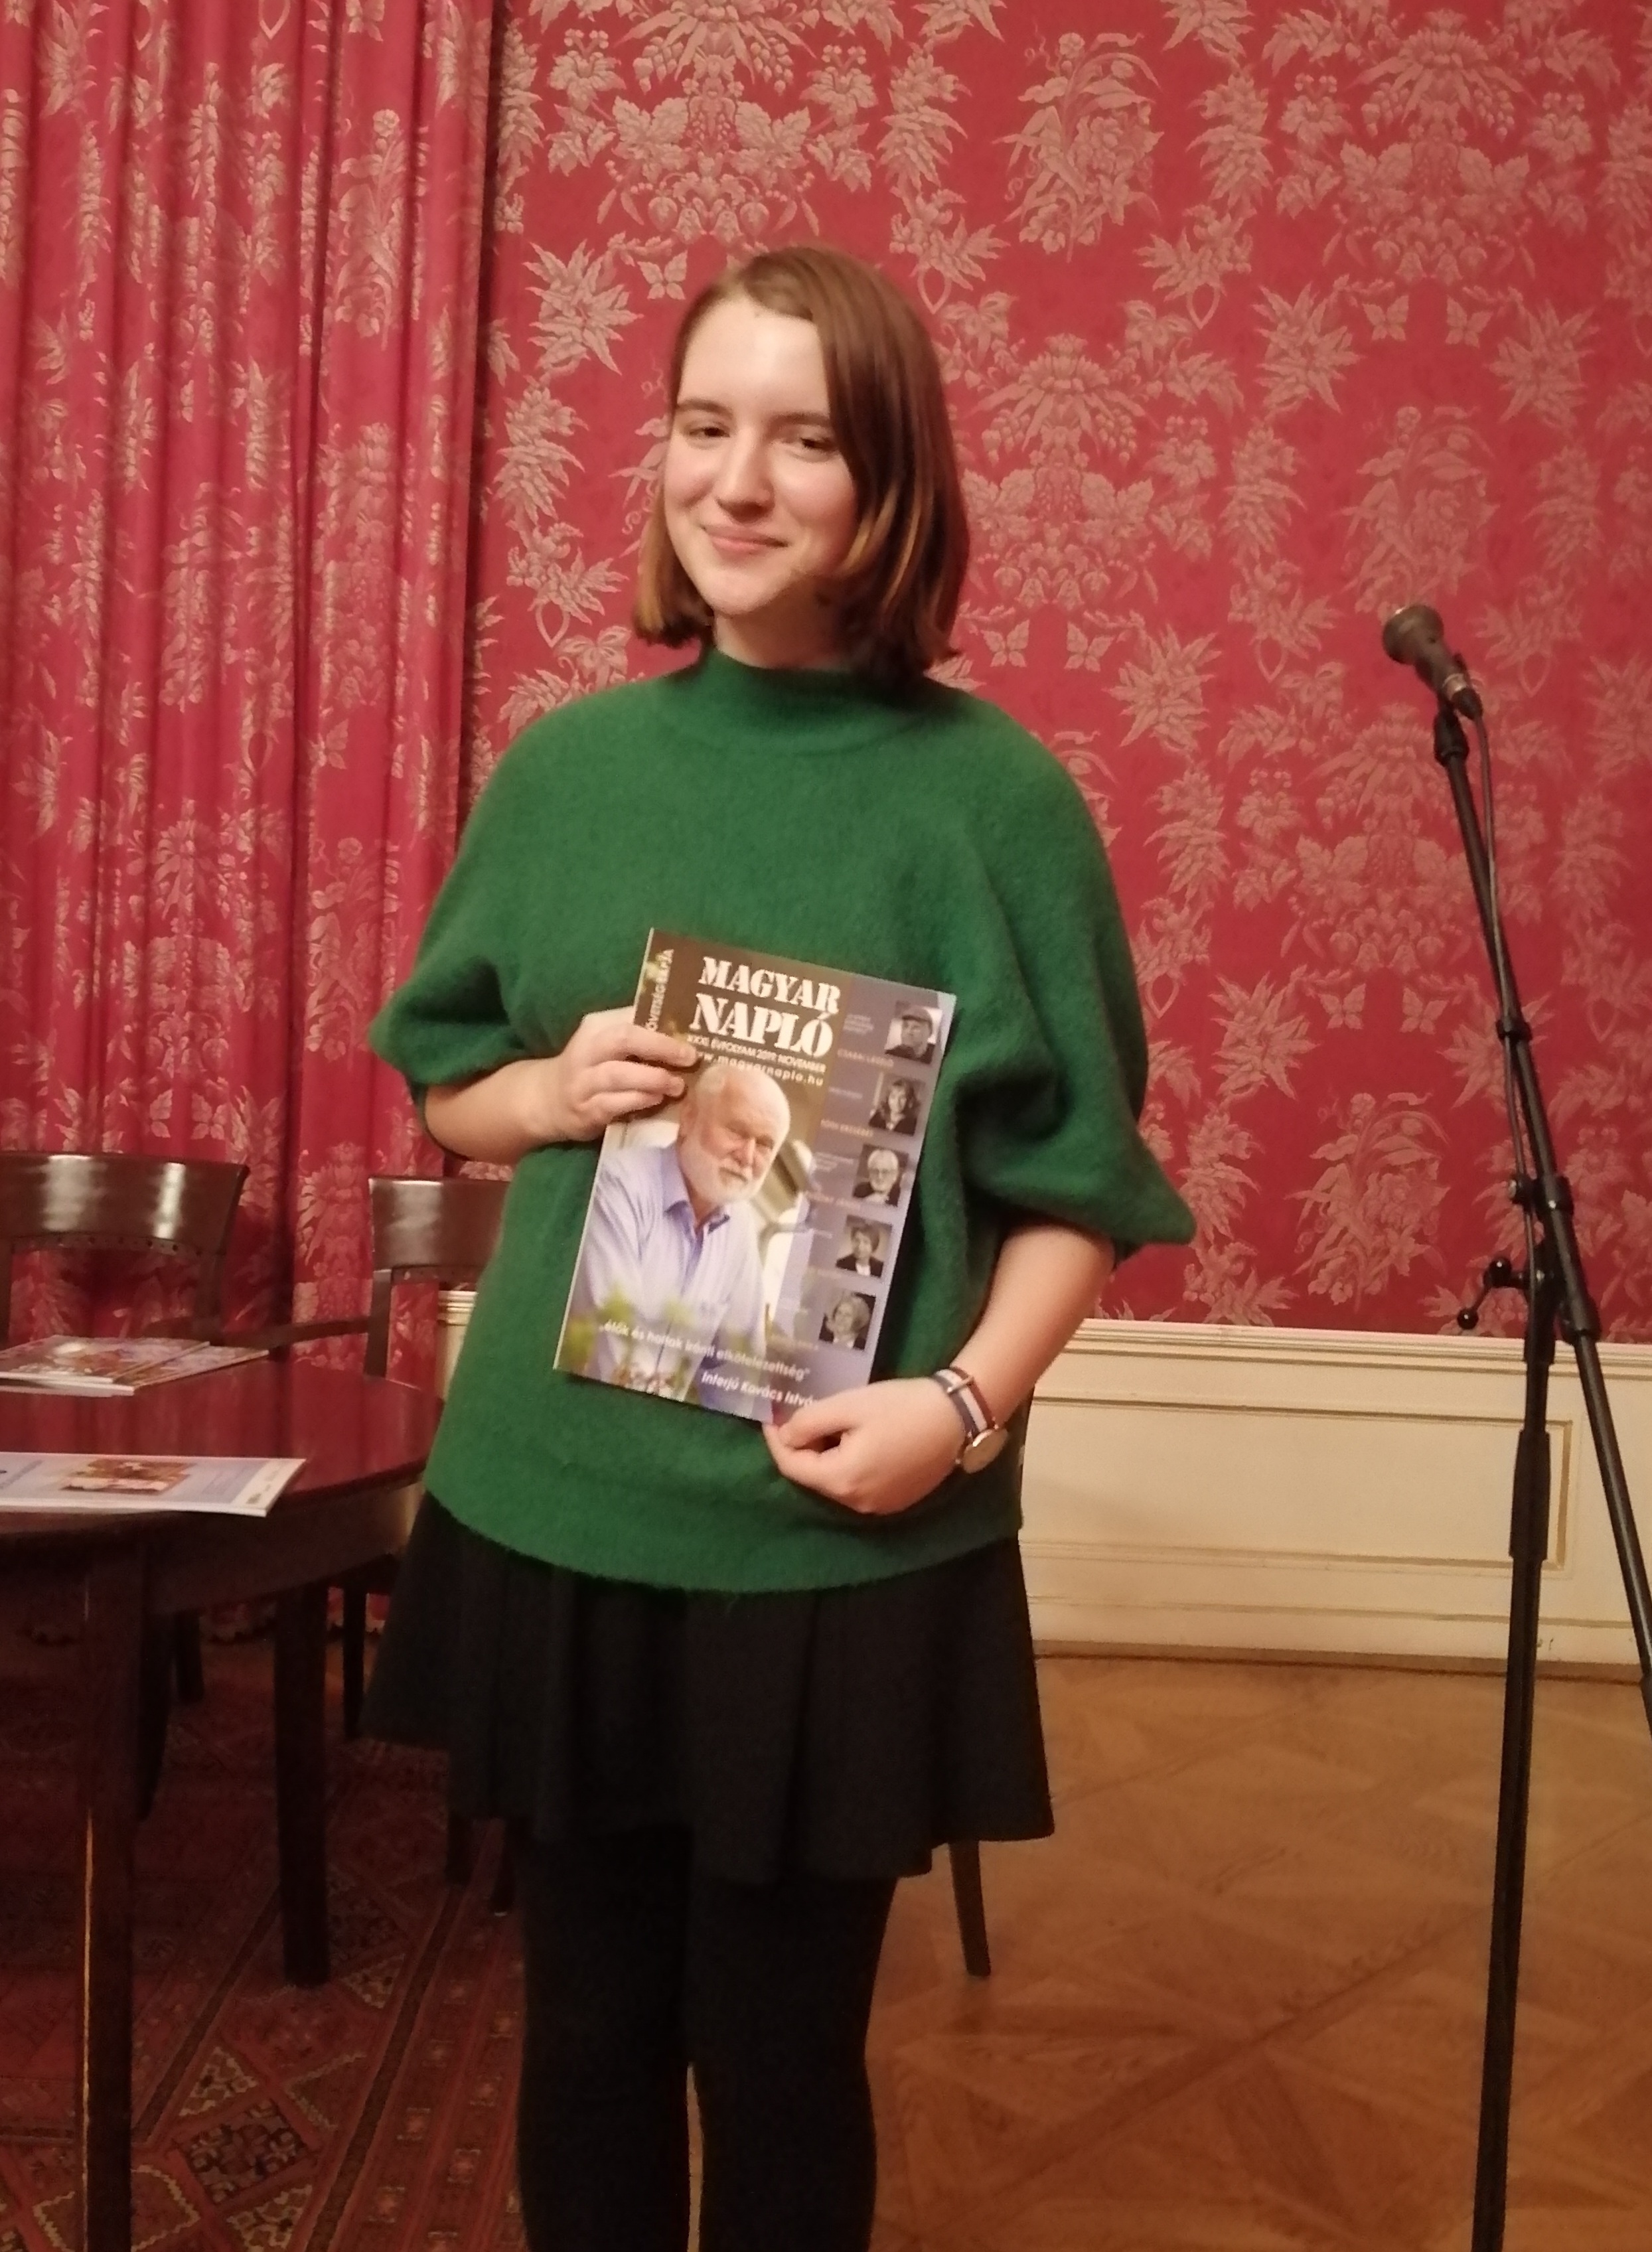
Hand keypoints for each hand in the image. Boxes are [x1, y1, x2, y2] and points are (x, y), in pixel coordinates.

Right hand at [527, 1008, 698, 1143]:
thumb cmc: (592, 1067)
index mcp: (597, 1026)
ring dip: (653, 1079)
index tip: (694, 1028)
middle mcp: (587, 1049)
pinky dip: (639, 1101)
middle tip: (690, 1056)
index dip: (663, 1020)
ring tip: (678, 1085)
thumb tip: (688, 1033)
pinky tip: (657, 1101)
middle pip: (624, 1039)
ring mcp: (584, 1081)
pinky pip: (615, 1104)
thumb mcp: (607, 1043)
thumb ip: (639, 1035)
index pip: (631, 1015)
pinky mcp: (586, 1110)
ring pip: (619, 1074)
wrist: (548, 1099)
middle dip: (660, 1046)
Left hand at [763, 1377, 962, 1515]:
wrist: (959, 1417)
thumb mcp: (850, 1405)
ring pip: (836, 1482)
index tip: (771, 1415)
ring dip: (826, 1456)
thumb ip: (809, 1422)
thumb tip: (784, 1436)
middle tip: (801, 1414)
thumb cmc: (902, 1407)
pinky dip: (848, 1465)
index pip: (792, 1466)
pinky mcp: (897, 1501)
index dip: (776, 1440)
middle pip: (814, 1477)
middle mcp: (857, 1503)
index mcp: (842, 1480)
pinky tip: (857, 1440)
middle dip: (803, 1447)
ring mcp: (879, 1506)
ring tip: (829, 1424)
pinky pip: (859, 1486)